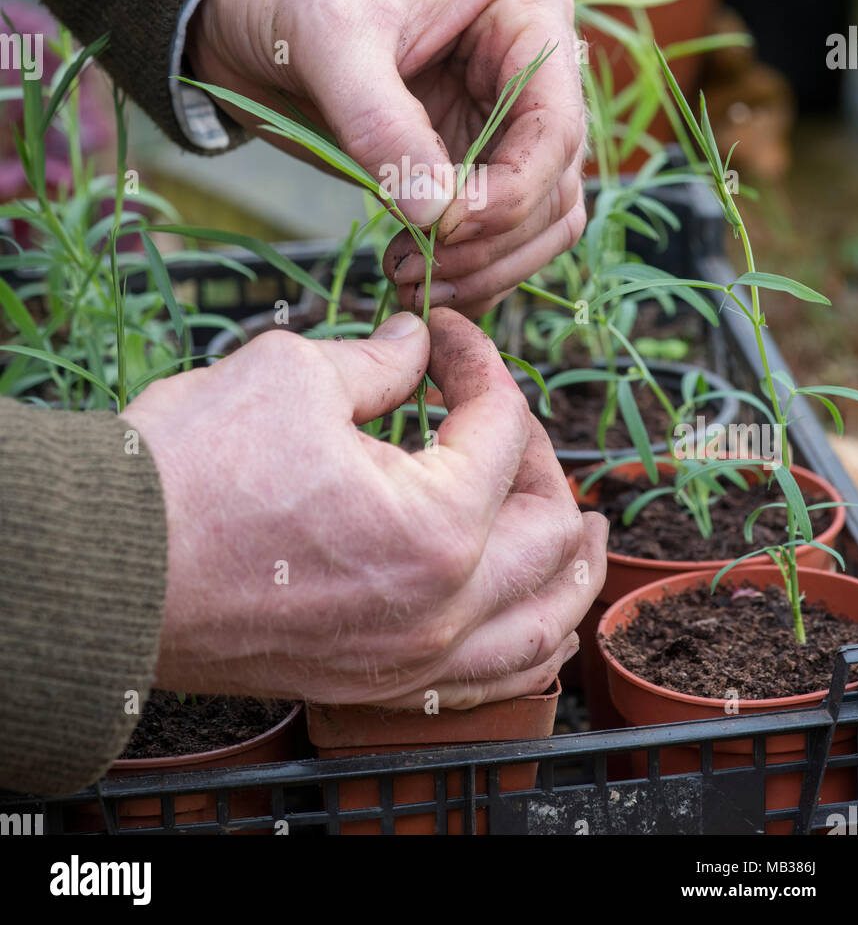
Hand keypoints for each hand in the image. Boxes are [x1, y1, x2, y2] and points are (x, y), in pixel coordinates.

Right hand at [124, 308, 606, 707]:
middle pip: (546, 526)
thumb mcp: (293, 374)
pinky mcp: (371, 683)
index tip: (444, 335)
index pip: (500, 426)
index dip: (478, 362)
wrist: (104, 570)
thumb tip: (416, 346)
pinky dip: (530, 640)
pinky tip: (541, 621)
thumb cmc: (192, 471)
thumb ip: (380, 359)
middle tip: (496, 413)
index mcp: (437, 523)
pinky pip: (489, 678)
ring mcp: (408, 658)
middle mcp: (441, 606)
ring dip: (570, 566)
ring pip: (540, 622)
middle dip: (537, 454)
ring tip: (592, 532)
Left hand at [188, 0, 586, 316]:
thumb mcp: (331, 36)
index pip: (556, 126)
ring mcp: (501, 120)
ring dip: (487, 266)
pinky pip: (494, 232)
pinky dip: (470, 269)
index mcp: (525, 13)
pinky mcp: (463, 161)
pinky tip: (417, 283)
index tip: (444, 230)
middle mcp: (531, 70)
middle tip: (420, 273)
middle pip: (555, 184)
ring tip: (410, 282)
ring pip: (539, 219)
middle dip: (496, 240)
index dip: (511, 192)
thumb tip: (437, 217)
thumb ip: (381, 123)